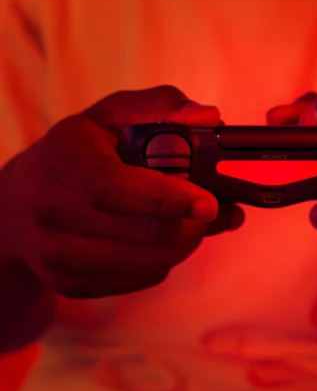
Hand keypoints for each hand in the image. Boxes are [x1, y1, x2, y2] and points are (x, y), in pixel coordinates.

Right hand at [4, 85, 243, 299]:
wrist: (20, 206)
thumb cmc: (79, 152)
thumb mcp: (108, 115)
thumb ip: (158, 106)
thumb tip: (207, 116)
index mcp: (63, 156)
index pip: (113, 188)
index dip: (166, 197)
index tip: (209, 202)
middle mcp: (51, 208)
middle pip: (144, 230)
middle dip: (196, 222)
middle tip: (221, 208)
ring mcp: (57, 253)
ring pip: (152, 259)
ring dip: (188, 241)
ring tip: (196, 220)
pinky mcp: (71, 284)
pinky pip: (143, 277)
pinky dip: (166, 258)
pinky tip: (161, 237)